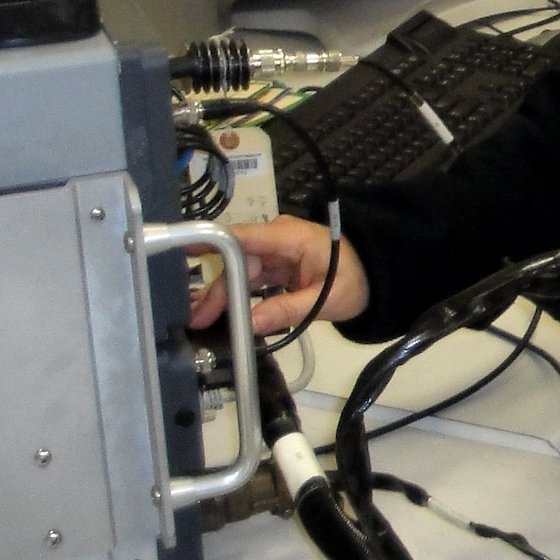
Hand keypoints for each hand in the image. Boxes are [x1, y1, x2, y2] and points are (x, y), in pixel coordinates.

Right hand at [188, 215, 371, 336]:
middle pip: (237, 263)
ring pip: (241, 275)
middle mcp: (276, 241)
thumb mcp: (325, 299)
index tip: (183, 250)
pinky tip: (223, 317)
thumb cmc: (356, 281)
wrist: (376, 278)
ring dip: (223, 297)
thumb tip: (249, 323)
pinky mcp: (277, 269)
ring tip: (201, 320)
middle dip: (218, 291)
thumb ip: (286, 309)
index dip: (212, 243)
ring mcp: (275, 254)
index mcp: (289, 237)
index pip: (243, 237)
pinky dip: (238, 299)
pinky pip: (251, 282)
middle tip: (198, 318)